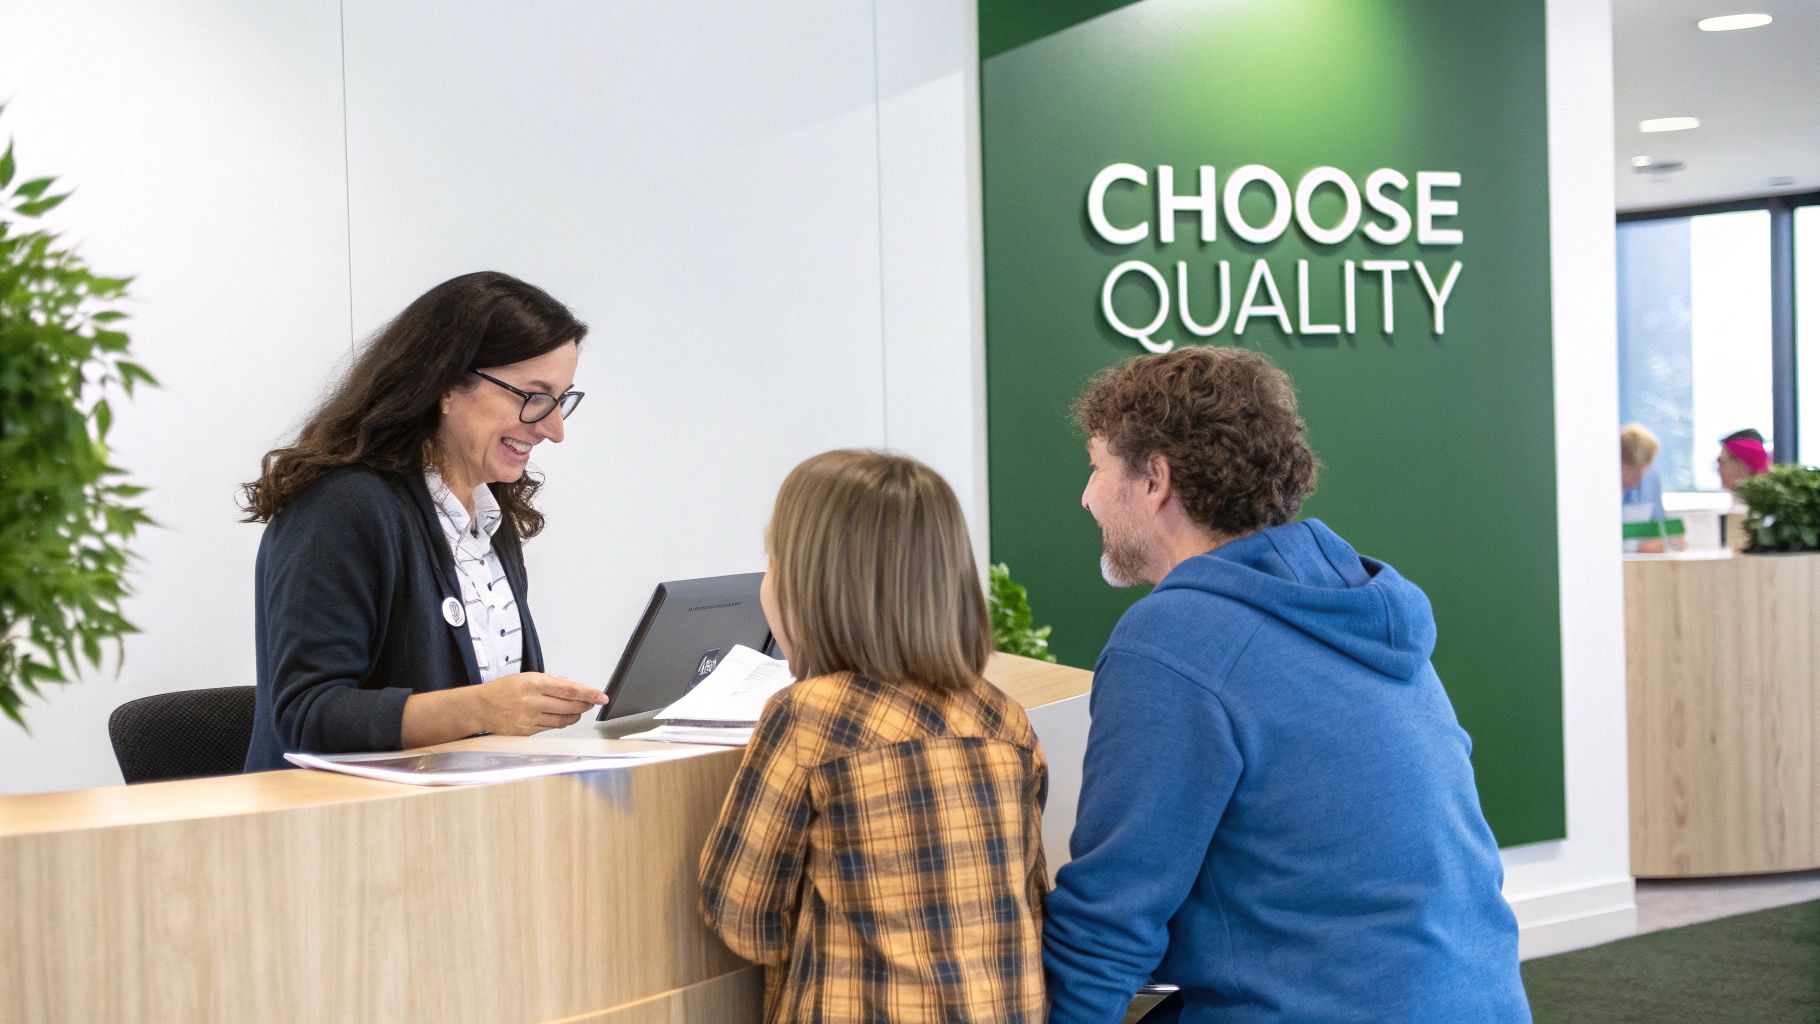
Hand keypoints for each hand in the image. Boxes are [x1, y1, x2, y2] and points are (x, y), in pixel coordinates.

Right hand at [472, 673, 607, 734]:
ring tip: (578, 710)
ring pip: (563, 720)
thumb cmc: (503, 690)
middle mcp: (533, 702)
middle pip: (570, 706)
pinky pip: (551, 728)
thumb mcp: (527, 677)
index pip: (569, 689)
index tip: (601, 696)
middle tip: (592, 702)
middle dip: (585, 705)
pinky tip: (562, 718)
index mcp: (534, 683)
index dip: (589, 694)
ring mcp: (530, 718)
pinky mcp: (527, 732)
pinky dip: (561, 723)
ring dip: (575, 715)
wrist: (481, 707)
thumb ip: (552, 681)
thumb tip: (573, 686)